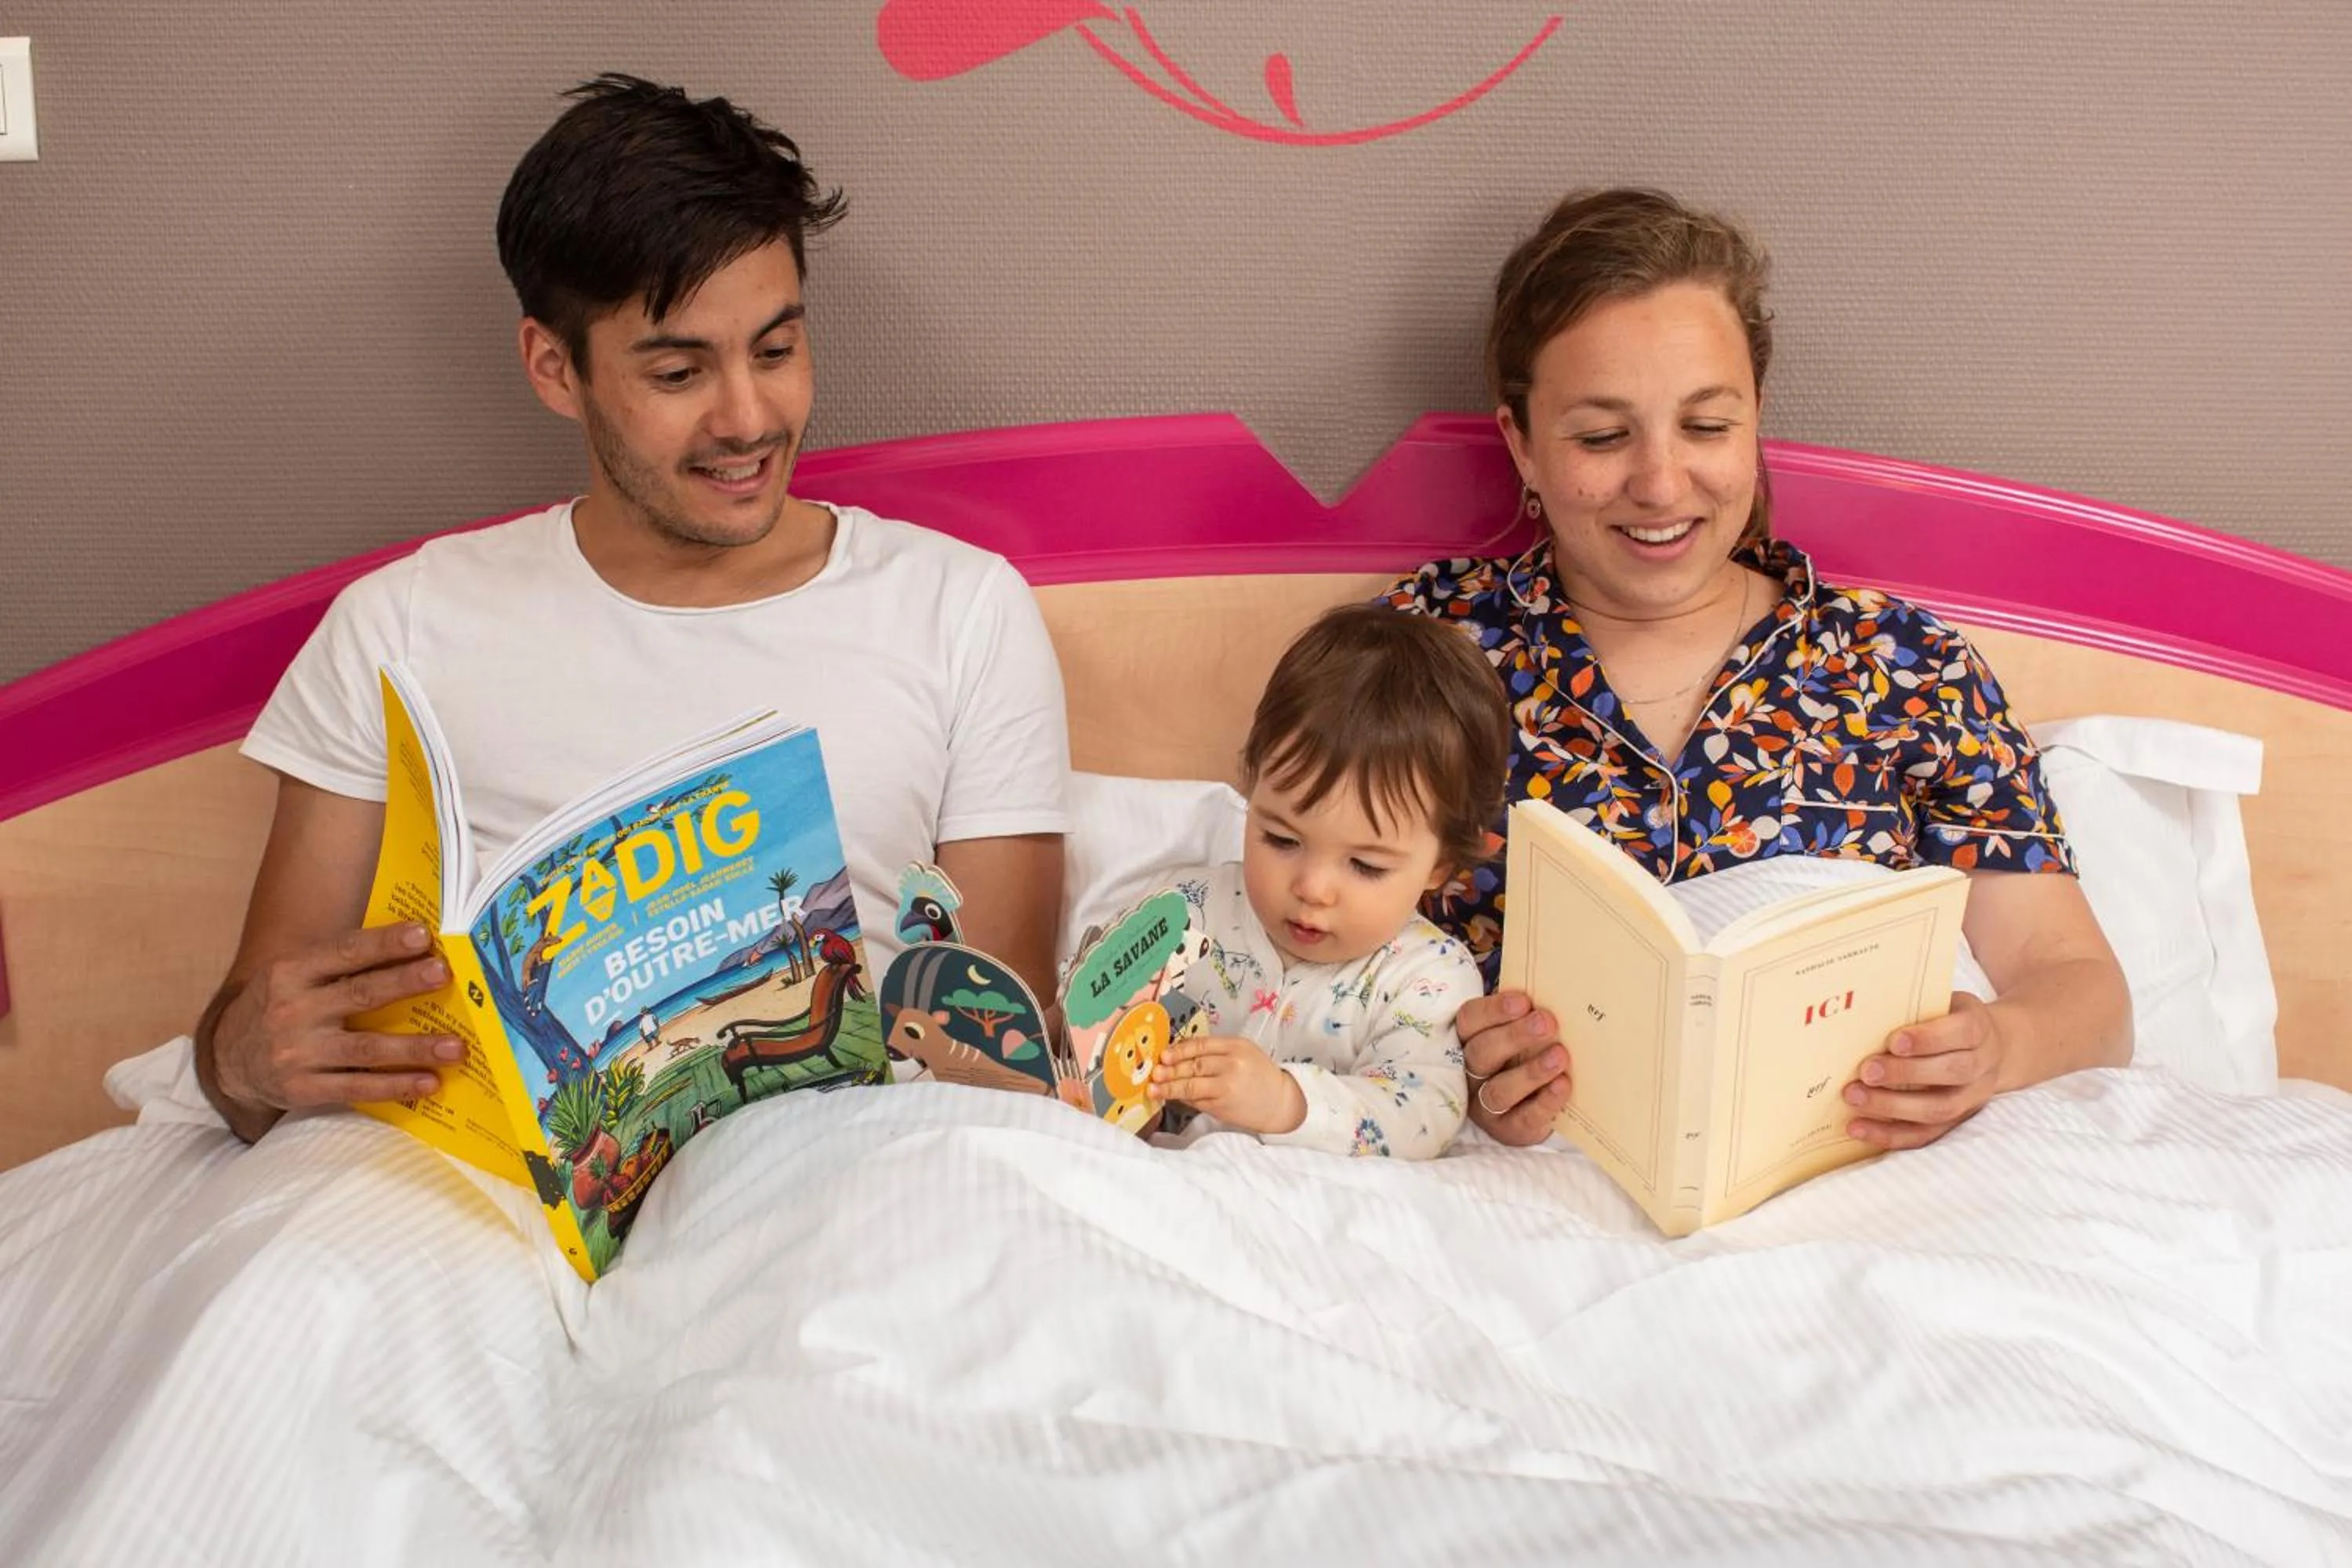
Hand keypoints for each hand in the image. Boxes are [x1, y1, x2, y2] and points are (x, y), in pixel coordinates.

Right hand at [203, 922, 464, 1122]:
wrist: (228, 1059)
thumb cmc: (282, 1005)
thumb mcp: (295, 974)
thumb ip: (343, 963)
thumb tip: (416, 947)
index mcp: (291, 972)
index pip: (344, 952)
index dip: (383, 943)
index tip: (422, 934)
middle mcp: (292, 1010)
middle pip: (359, 994)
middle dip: (405, 983)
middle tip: (445, 974)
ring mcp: (297, 1053)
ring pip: (365, 1048)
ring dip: (414, 1047)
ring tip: (455, 1047)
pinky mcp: (302, 1089)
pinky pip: (357, 1088)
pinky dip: (396, 1086)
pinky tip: (429, 1083)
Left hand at [1148, 1034, 1305, 1136]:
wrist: (1280, 1102)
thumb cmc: (1259, 1075)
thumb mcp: (1244, 1053)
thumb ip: (1217, 1052)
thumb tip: (1180, 1055)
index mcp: (1236, 1047)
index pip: (1201, 1046)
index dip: (1179, 1050)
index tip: (1164, 1054)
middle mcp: (1231, 1066)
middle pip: (1193, 1066)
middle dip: (1170, 1069)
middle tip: (1154, 1071)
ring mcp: (1226, 1088)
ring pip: (1191, 1086)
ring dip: (1169, 1087)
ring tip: (1153, 1088)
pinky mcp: (1221, 1107)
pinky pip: (1196, 1101)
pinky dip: (1182, 1099)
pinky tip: (1170, 1097)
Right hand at [1457, 990, 1571, 1144]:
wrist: (1531, 1109)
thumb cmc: (1523, 1059)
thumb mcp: (1519, 1036)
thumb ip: (1526, 1017)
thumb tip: (1558, 991)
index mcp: (1468, 1041)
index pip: (1469, 1020)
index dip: (1493, 1010)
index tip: (1524, 1001)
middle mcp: (1470, 1074)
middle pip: (1481, 1053)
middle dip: (1514, 1036)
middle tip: (1547, 1022)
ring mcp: (1484, 1106)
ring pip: (1499, 1090)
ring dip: (1530, 1072)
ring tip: (1560, 1056)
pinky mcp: (1507, 1129)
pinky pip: (1524, 1117)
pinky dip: (1545, 1101)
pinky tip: (1563, 1085)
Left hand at [1844, 992, 2004, 1149]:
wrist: (1989, 1046)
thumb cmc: (1947, 1019)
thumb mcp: (1939, 1002)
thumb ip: (1912, 1007)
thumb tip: (1860, 1013)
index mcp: (1978, 1027)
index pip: (1963, 1032)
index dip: (1929, 1038)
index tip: (1894, 1041)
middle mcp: (1982, 1064)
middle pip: (1953, 1072)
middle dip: (1906, 1073)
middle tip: (1865, 1071)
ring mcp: (1972, 1097)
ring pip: (1940, 1109)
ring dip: (1892, 1106)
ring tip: (1854, 1097)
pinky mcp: (1955, 1121)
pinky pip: (1925, 1135)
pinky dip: (1890, 1135)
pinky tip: (1857, 1128)